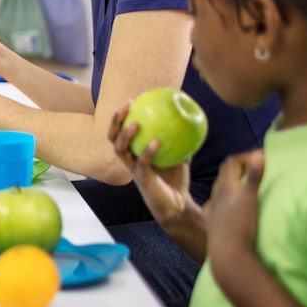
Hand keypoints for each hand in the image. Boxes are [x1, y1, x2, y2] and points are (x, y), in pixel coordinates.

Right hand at [109, 101, 193, 225]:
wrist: (177, 206)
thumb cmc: (176, 181)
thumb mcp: (179, 156)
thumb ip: (181, 140)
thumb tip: (193, 120)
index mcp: (133, 153)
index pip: (120, 132)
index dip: (121, 117)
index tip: (131, 101)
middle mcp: (129, 160)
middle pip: (113, 138)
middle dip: (116, 121)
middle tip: (127, 106)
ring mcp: (134, 170)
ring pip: (120, 150)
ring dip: (125, 135)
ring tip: (136, 123)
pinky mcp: (142, 179)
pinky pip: (142, 163)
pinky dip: (148, 151)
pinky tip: (157, 142)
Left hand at [204, 150, 263, 270]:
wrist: (227, 254)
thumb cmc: (240, 226)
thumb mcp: (250, 199)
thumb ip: (254, 177)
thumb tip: (259, 154)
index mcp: (225, 187)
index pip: (231, 162)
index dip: (245, 156)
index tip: (261, 157)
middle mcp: (216, 195)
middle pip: (225, 174)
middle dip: (239, 167)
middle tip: (256, 167)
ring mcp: (214, 209)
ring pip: (220, 189)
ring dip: (233, 182)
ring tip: (247, 184)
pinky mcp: (214, 223)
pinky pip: (218, 205)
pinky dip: (226, 200)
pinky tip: (230, 205)